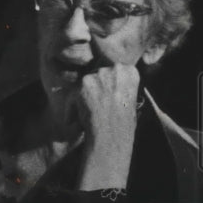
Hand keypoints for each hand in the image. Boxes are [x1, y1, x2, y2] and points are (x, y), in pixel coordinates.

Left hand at [74, 63, 139, 189]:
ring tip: (88, 115)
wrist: (112, 134)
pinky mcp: (82, 84)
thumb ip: (119, 86)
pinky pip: (72, 95)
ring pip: (83, 85)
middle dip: (94, 89)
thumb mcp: (130, 99)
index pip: (113, 70)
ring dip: (82, 98)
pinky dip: (72, 108)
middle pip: (97, 74)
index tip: (107, 98)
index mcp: (129, 71)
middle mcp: (114, 69)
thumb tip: (106, 83)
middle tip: (96, 107)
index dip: (107, 86)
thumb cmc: (123, 122)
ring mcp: (98, 75)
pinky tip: (77, 120)